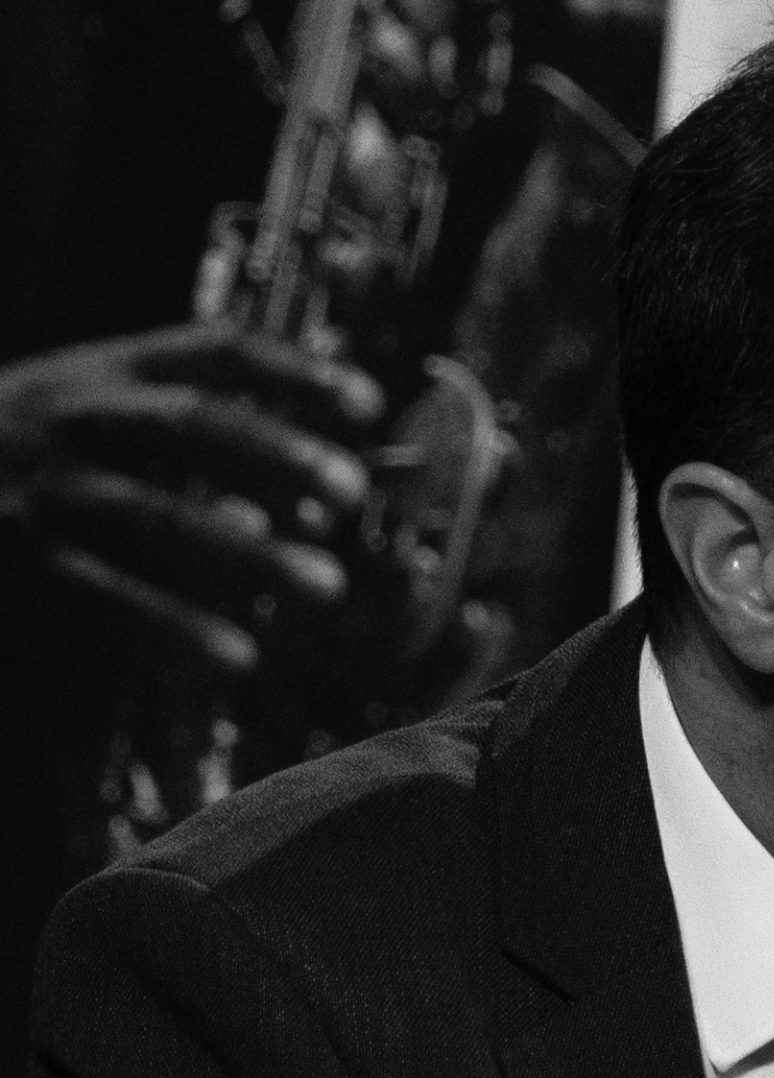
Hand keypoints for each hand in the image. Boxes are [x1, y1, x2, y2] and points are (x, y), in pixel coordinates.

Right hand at [0, 323, 383, 675]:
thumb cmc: (18, 458)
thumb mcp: (91, 426)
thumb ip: (184, 452)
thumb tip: (285, 512)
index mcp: (104, 374)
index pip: (214, 353)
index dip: (294, 372)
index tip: (369, 400)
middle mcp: (76, 420)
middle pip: (190, 424)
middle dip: (277, 453)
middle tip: (354, 491)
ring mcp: (47, 490)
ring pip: (157, 517)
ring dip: (249, 553)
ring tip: (328, 586)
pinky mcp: (25, 562)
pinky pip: (109, 598)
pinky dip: (176, 629)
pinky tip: (239, 660)